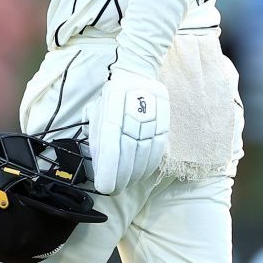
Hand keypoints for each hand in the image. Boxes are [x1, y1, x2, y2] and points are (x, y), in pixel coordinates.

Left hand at [88, 69, 168, 193]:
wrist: (136, 72)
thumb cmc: (112, 99)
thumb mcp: (97, 111)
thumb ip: (96, 136)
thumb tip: (99, 165)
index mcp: (112, 98)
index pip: (111, 138)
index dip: (109, 165)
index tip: (106, 186)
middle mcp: (133, 101)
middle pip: (129, 145)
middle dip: (122, 173)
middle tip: (116, 189)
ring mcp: (153, 106)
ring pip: (146, 147)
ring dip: (136, 171)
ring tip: (128, 183)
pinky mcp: (165, 113)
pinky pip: (159, 144)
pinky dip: (150, 163)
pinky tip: (143, 173)